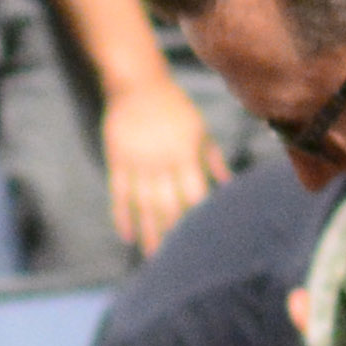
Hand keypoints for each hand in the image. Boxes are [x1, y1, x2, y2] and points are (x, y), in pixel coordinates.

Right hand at [101, 76, 225, 255]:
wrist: (137, 85)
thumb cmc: (174, 106)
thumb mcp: (199, 128)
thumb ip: (211, 157)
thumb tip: (227, 182)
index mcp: (185, 154)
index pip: (192, 193)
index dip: (196, 215)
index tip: (200, 237)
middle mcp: (161, 162)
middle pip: (167, 205)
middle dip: (172, 233)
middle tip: (175, 260)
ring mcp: (137, 164)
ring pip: (143, 205)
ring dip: (148, 232)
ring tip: (152, 256)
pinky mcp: (118, 162)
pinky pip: (119, 195)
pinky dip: (123, 216)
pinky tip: (127, 235)